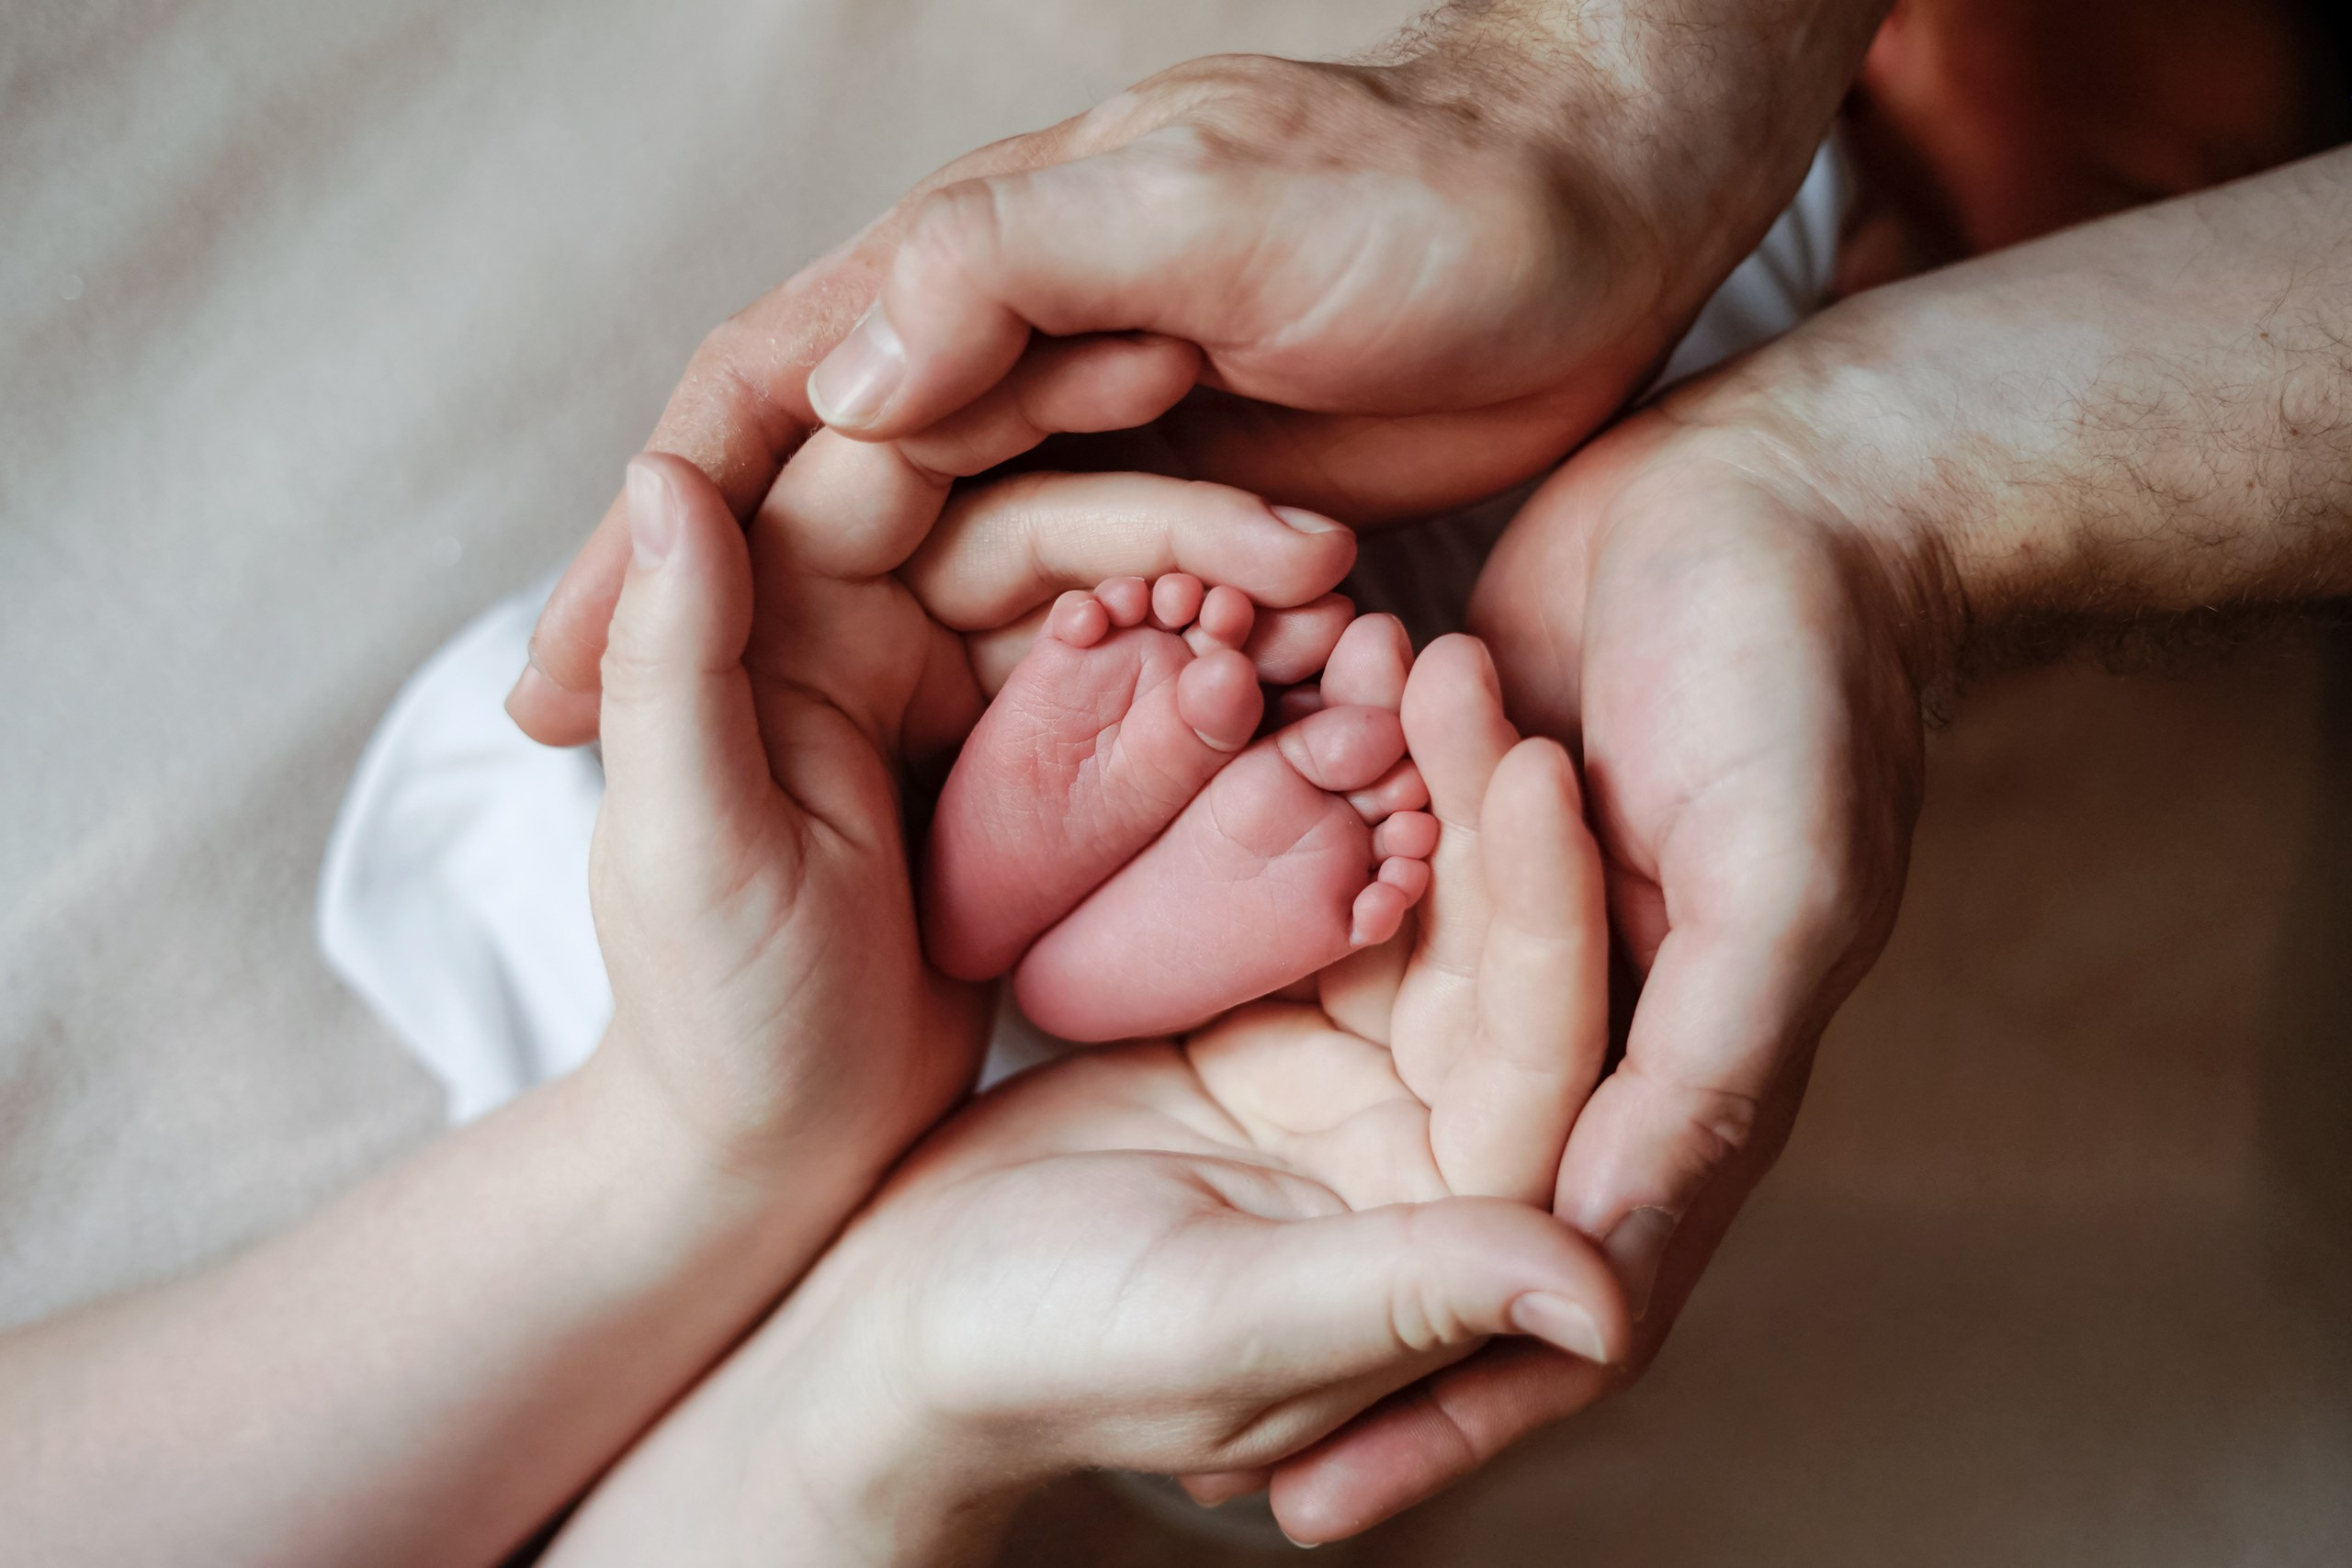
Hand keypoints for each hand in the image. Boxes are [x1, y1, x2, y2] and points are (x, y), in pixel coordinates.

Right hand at [509, 0, 1886, 744]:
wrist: (1592, 219)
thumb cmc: (1419, 199)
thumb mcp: (1210, 208)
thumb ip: (1017, 267)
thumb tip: (839, 379)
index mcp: (977, 275)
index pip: (760, 403)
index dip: (642, 539)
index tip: (551, 688)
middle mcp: (1007, 356)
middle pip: (800, 504)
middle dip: (680, 625)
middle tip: (568, 770)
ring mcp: (1092, 441)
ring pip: (910, 569)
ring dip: (810, 669)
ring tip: (733, 800)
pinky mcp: (1184, 512)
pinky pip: (1049, 613)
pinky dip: (981, 686)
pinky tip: (940, 764)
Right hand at [545, 634, 1625, 1563]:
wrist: (893, 1322)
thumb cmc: (1046, 1356)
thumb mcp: (1221, 1324)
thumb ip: (1408, 1299)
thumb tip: (1608, 1302)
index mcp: (1454, 1232)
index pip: (1539, 1055)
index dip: (1541, 913)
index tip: (1534, 760)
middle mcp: (1430, 1147)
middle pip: (1488, 957)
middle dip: (1476, 807)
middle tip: (1453, 655)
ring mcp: (1350, 1076)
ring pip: (1405, 902)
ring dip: (1398, 779)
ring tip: (1380, 638)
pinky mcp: (1264, 1016)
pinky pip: (1306, 885)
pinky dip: (1301, 797)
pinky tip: (1299, 687)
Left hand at [594, 396, 1357, 1190]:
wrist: (772, 1160)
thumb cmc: (712, 1018)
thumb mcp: (693, 843)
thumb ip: (673, 660)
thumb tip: (671, 467)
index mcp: (771, 613)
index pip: (900, 460)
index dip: (1023, 401)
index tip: (1162, 362)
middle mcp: (860, 625)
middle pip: (1029, 521)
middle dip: (1173, 521)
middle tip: (1316, 547)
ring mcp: (948, 694)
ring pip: (1099, 601)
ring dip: (1213, 600)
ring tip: (1340, 617)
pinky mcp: (1017, 769)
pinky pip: (1126, 695)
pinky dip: (1208, 686)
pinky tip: (1309, 684)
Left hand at [1254, 144, 2351, 1535]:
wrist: (1782, 489)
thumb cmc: (1804, 684)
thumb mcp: (1782, 889)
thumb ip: (1704, 1081)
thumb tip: (1598, 1272)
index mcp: (1670, 1084)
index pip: (1548, 1292)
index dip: (1443, 1413)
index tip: (1304, 1513)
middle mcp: (1580, 1033)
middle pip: (1428, 1206)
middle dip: (1315, 1311)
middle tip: (1180, 1423)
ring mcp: (1500, 937)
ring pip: (1360, 1068)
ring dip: (1259, 1145)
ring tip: (1113, 1242)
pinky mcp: (1439, 832)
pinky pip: (1333, 921)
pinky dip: (1248, 957)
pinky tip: (1117, 1006)